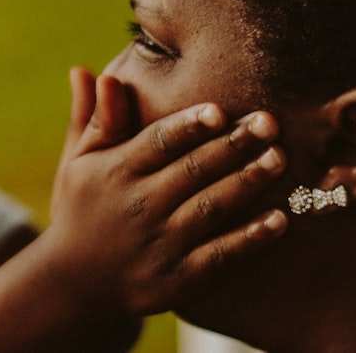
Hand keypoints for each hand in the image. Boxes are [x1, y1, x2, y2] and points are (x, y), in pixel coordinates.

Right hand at [45, 66, 286, 316]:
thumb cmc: (83, 208)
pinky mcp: (178, 279)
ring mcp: (159, 244)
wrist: (74, 282)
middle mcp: (137, 206)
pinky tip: (280, 220)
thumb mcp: (79, 162)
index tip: (220, 110)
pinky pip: (220, 255)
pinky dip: (251, 238)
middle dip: (232, 145)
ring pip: (210, 208)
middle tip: (270, 123)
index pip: (157, 143)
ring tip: (280, 158)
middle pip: (191, 170)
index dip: (189, 126)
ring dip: (247, 182)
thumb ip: (96, 119)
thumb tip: (93, 72)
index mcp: (115, 172)